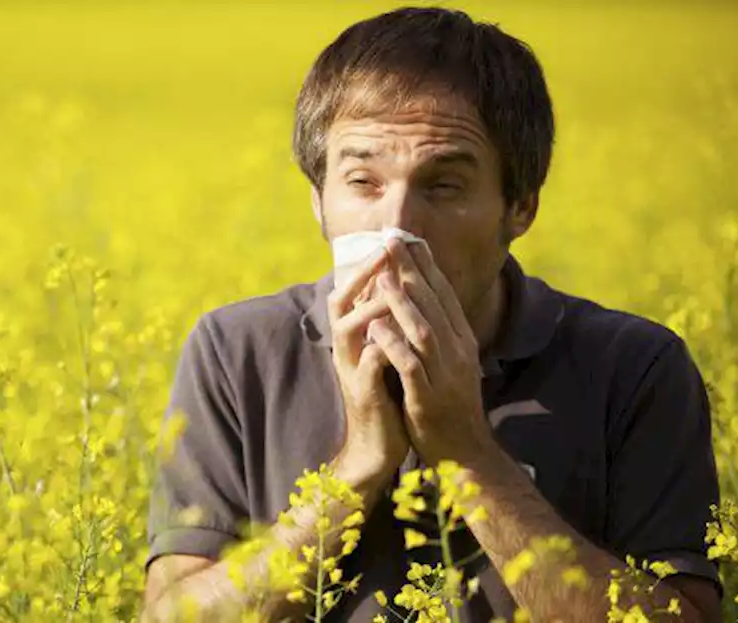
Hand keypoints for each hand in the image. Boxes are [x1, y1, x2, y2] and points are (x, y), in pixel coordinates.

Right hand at [326, 249, 411, 480]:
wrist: (378, 446)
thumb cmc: (388, 397)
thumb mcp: (386, 354)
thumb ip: (386, 325)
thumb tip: (396, 289)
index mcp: (355, 337)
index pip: (355, 291)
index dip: (370, 264)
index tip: (393, 239)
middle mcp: (347, 348)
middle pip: (341, 301)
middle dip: (362, 275)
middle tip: (384, 249)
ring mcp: (352, 370)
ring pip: (349, 330)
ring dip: (369, 308)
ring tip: (390, 287)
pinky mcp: (364, 394)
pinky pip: (367, 368)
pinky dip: (379, 351)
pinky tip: (393, 337)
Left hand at [371, 238, 495, 465]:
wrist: (463, 454)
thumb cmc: (448, 406)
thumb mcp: (449, 364)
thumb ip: (438, 334)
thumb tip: (422, 300)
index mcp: (462, 342)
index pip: (444, 296)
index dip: (427, 266)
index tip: (410, 239)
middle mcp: (458, 353)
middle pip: (435, 305)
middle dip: (413, 272)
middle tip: (394, 241)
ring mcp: (445, 376)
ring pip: (424, 331)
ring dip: (403, 302)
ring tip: (383, 276)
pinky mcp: (428, 399)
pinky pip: (411, 367)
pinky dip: (394, 345)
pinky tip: (377, 328)